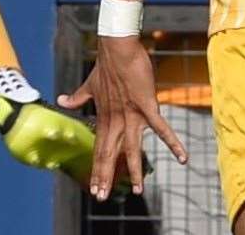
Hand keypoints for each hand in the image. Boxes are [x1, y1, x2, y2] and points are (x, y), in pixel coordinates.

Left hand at [59, 35, 187, 199]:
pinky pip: (161, 128)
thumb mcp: (90, 85)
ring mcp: (131, 114)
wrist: (116, 47)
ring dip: (133, 169)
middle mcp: (116, 120)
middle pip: (110, 153)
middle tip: (101, 197)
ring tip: (137, 191)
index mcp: (105, 117)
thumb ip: (78, 97)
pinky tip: (183, 159)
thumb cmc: (106, 66)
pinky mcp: (146, 106)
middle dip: (106, 176)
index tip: (94, 188)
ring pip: (131, 148)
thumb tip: (61, 101)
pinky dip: (173, 143)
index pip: (99, 149)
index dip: (97, 169)